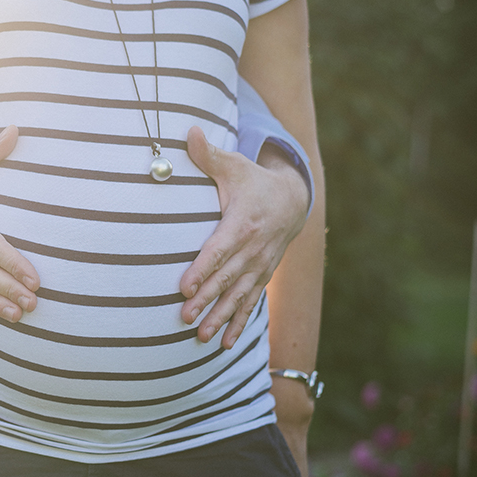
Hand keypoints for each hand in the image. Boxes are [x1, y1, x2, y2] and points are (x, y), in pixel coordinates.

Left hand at [179, 126, 309, 347]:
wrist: (293, 199)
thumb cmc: (252, 181)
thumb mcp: (234, 165)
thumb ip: (208, 154)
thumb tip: (188, 131)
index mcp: (242, 223)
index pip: (219, 249)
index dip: (202, 268)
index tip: (184, 285)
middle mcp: (254, 249)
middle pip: (227, 278)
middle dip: (207, 299)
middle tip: (185, 318)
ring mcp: (260, 266)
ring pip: (239, 296)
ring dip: (221, 317)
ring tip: (202, 337)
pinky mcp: (263, 276)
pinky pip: (251, 304)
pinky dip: (240, 324)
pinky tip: (226, 344)